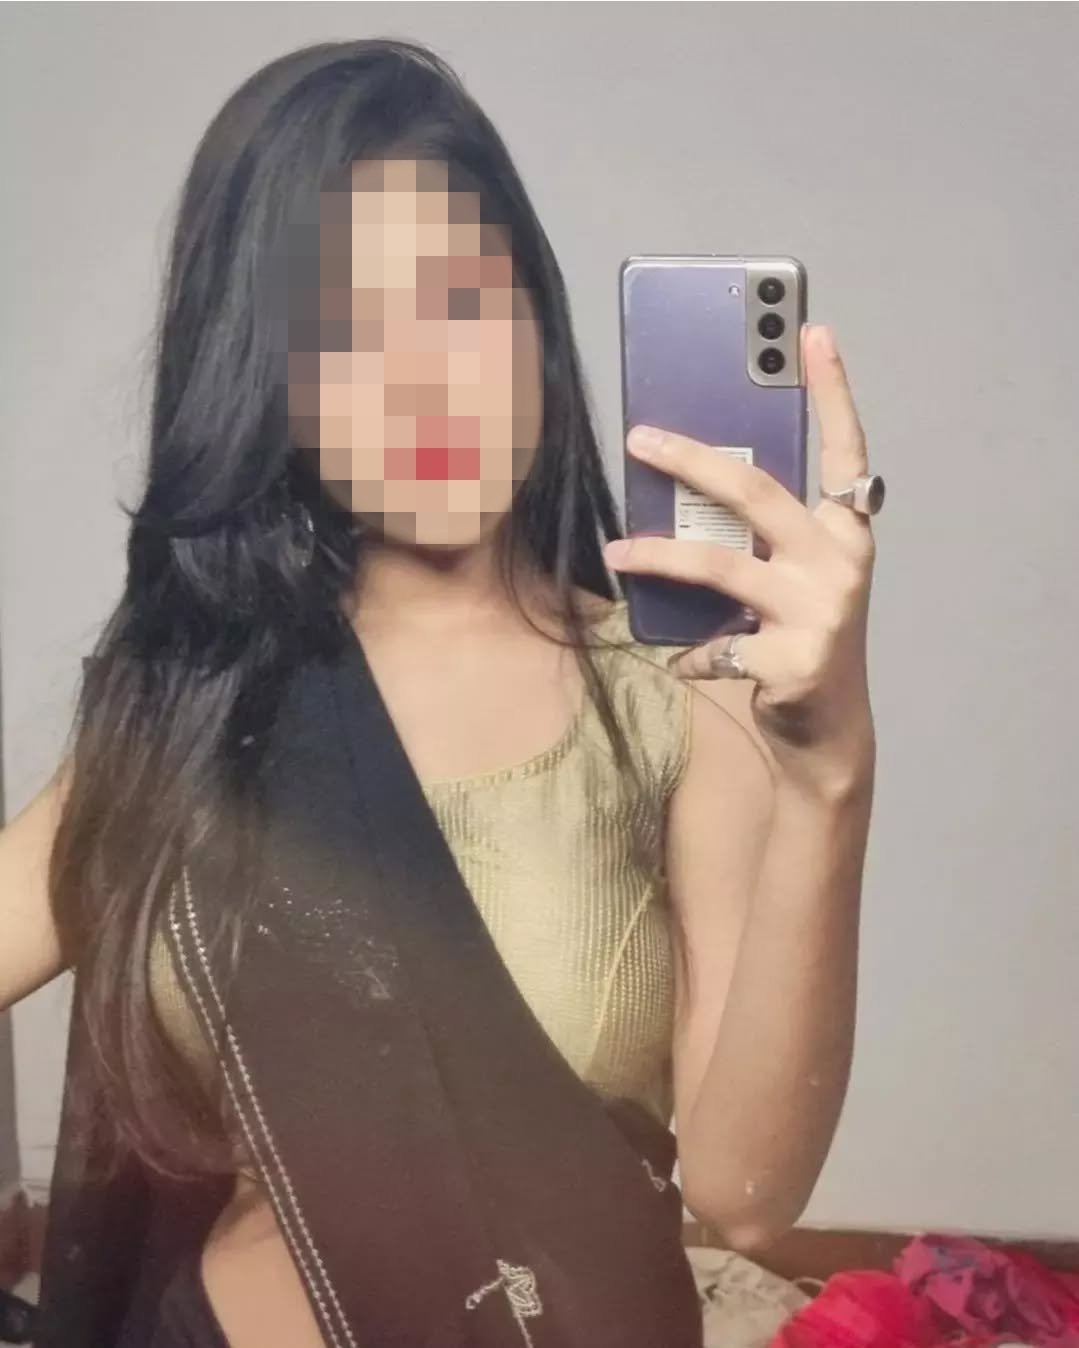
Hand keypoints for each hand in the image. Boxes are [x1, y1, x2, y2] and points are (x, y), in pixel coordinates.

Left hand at [603, 323, 876, 793]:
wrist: (829, 728)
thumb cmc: (801, 634)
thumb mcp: (792, 574)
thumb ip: (761, 532)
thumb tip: (687, 477)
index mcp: (846, 529)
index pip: (844, 447)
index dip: (831, 389)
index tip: (809, 331)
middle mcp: (842, 560)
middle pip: (755, 493)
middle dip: (691, 460)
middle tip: (640, 438)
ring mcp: (821, 610)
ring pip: (721, 565)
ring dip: (657, 556)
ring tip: (615, 552)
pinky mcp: (795, 658)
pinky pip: (716, 644)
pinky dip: (690, 652)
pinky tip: (678, 659)